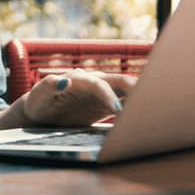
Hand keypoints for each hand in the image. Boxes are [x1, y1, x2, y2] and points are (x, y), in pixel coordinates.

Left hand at [14, 70, 137, 126]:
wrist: (42, 111)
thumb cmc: (39, 102)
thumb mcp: (39, 95)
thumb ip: (50, 85)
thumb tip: (64, 79)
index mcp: (80, 79)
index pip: (99, 85)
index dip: (109, 95)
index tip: (118, 110)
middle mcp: (95, 82)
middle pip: (120, 82)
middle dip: (135, 88)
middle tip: (149, 101)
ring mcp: (102, 92)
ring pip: (125, 90)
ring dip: (139, 95)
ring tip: (155, 106)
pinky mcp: (106, 104)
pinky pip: (124, 102)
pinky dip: (135, 106)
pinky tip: (146, 114)